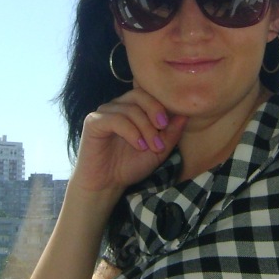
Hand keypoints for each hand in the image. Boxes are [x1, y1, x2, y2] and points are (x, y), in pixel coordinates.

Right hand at [71, 88, 186, 194]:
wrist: (107, 184)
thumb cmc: (130, 166)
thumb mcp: (158, 151)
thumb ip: (171, 133)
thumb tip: (185, 115)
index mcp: (132, 108)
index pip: (148, 93)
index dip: (160, 105)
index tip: (167, 125)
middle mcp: (118, 106)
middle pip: (139, 95)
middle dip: (154, 111)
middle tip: (162, 130)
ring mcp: (104, 113)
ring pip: (129, 109)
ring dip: (145, 127)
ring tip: (149, 146)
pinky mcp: (93, 122)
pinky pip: (115, 119)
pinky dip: (130, 131)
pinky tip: (138, 145)